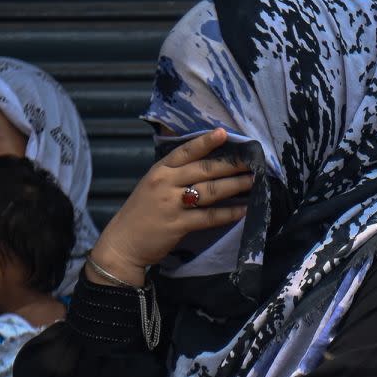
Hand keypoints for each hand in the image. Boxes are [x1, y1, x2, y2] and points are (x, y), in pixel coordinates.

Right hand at [88, 129, 252, 286]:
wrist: (122, 243)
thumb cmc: (142, 212)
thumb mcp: (153, 185)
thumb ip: (175, 173)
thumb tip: (208, 163)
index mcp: (160, 170)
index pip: (186, 151)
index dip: (205, 141)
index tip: (224, 133)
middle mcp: (165, 183)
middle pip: (204, 169)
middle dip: (231, 165)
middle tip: (253, 161)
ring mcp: (171, 203)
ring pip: (210, 191)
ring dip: (235, 185)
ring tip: (254, 181)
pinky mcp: (177, 224)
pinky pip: (209, 217)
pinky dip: (228, 213)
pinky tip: (244, 210)